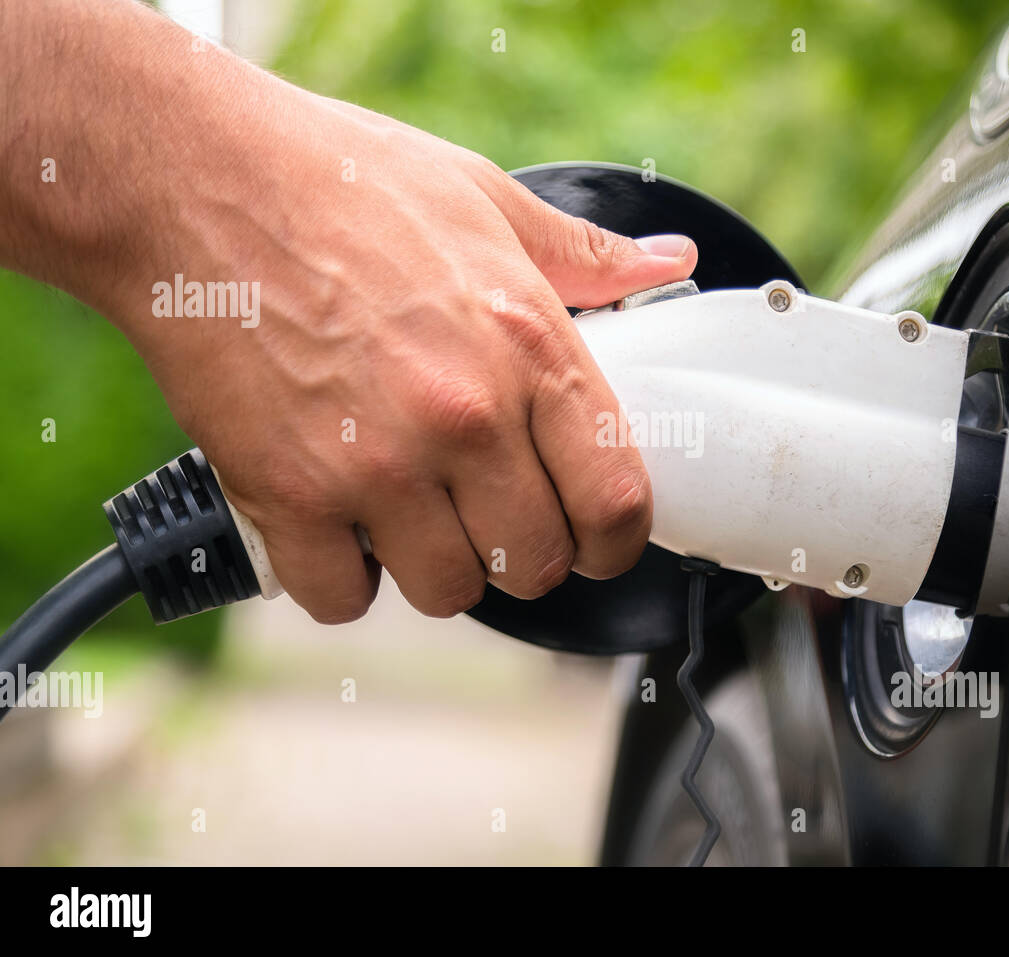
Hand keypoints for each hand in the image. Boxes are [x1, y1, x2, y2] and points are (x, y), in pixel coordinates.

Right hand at [0, 0, 696, 623]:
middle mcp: (467, 419)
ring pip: (447, 593)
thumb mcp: (486, 200)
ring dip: (435, 567)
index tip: (594, 541)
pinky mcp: (289, 494)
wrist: (193, 179)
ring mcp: (379, 465)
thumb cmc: (341, 181)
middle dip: (520, 554)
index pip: (616, 501)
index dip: (614, 542)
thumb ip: (586, 256)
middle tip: (489, 518)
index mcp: (531, 349)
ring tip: (409, 514)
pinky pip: (340, 596)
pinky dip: (340, 576)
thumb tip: (669, 264)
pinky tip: (334, 525)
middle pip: (534, 564)